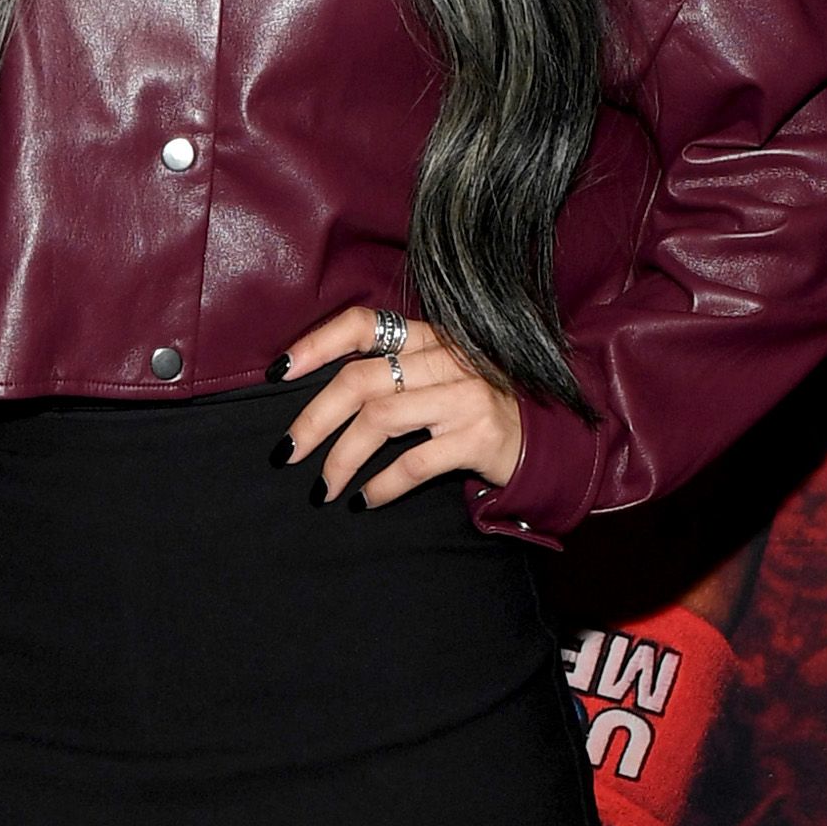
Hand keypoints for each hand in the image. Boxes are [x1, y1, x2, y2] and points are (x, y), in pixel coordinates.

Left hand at [279, 310, 523, 506]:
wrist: (548, 443)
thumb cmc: (479, 413)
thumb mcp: (440, 379)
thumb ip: (393, 376)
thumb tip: (318, 401)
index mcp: (431, 338)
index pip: (363, 325)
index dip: (316, 344)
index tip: (279, 373)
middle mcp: (448, 359)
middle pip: (360, 380)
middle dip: (313, 419)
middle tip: (287, 453)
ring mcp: (465, 396)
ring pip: (379, 420)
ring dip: (341, 459)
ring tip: (322, 488)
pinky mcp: (478, 436)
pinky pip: (413, 462)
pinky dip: (381, 485)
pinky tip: (364, 501)